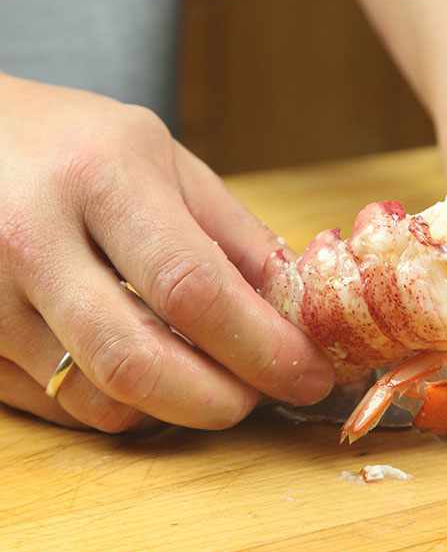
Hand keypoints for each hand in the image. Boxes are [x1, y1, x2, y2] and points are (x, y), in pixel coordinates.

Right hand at [0, 75, 332, 431]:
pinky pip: (51, 402)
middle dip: (216, 398)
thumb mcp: (160, 155)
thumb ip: (230, 228)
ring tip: (212, 382)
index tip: (309, 373)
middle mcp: (33, 237)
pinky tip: (147, 375)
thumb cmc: (73, 143)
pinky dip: (114, 403)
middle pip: (134, 358)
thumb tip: (297, 303)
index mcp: (101, 178)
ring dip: (168, 408)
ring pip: (91, 395)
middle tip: (262, 399)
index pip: (192, 287)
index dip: (260, 344)